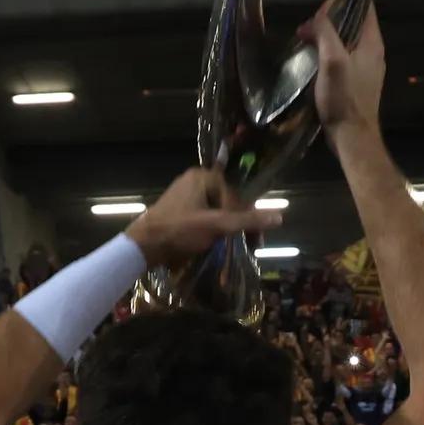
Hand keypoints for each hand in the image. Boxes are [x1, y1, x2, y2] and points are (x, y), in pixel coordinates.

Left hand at [122, 166, 262, 267]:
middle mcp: (194, 181)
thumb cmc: (179, 231)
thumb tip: (280, 216)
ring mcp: (185, 195)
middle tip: (248, 246)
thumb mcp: (216, 226)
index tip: (254, 241)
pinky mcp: (178, 211)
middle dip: (238, 225)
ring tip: (231, 247)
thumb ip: (247, 221)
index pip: (236, 196)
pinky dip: (212, 230)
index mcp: (203, 177)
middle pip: (227, 203)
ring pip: (216, 211)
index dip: (247, 219)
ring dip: (226, 229)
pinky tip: (214, 244)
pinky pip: (204, 217)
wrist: (143, 246)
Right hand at [306, 0, 386, 138]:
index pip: (365, 7)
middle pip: (352, 23)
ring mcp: (365, 68)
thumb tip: (321, 13)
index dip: (344, 0)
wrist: (352, 137)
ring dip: (325, 38)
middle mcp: (372, 52)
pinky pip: (342, 58)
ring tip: (304, 42)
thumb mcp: (332, 60)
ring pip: (345, 41)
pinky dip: (327, 54)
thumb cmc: (343, 98)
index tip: (322, 6)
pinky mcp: (356, 82)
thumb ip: (327, 32)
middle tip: (307, 28)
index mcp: (372, 42)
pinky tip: (311, 61)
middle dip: (329, 21)